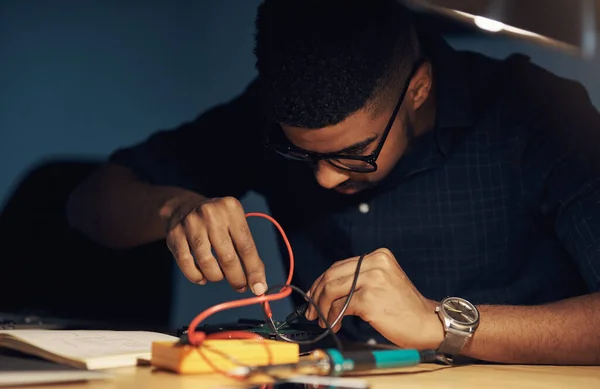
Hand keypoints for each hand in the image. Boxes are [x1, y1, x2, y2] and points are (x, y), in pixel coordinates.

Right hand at [161, 193, 266, 294]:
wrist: (183, 205)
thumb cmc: (217, 220)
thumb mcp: (235, 224)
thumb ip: (247, 250)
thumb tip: (258, 282)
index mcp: (231, 209)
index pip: (246, 246)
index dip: (253, 270)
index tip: (259, 288)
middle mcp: (211, 214)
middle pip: (227, 257)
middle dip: (236, 278)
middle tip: (240, 287)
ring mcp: (191, 223)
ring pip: (207, 263)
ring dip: (216, 277)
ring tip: (219, 276)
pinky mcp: (175, 234)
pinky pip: (187, 264)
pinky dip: (196, 276)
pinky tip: (202, 277)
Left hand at [305, 248, 442, 348]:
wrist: (428, 323)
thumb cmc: (404, 307)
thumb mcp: (384, 281)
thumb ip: (360, 279)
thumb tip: (327, 289)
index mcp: (379, 256)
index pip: (340, 266)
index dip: (322, 281)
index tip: (314, 294)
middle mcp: (376, 263)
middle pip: (332, 275)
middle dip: (317, 293)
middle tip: (311, 309)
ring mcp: (373, 279)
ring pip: (333, 290)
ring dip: (322, 307)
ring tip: (321, 319)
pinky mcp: (369, 298)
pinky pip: (341, 306)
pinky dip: (333, 316)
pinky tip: (335, 324)